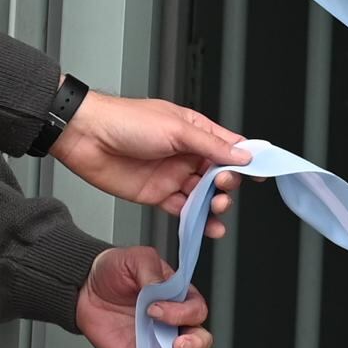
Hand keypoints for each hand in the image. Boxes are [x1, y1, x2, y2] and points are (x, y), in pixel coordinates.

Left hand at [55, 92, 251, 217]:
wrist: (85, 137)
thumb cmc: (125, 121)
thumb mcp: (176, 129)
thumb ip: (211, 146)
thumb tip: (243, 155)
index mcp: (194, 130)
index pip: (230, 146)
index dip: (247, 160)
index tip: (262, 173)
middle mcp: (186, 153)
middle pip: (220, 174)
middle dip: (228, 185)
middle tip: (224, 188)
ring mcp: (172, 175)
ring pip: (203, 195)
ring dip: (215, 205)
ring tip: (217, 210)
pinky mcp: (157, 194)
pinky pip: (183, 210)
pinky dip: (196, 219)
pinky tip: (207, 226)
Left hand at [80, 247, 211, 347]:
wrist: (84, 289)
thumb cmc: (113, 271)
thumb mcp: (135, 259)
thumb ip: (151, 271)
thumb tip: (160, 289)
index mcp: (177, 296)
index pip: (194, 307)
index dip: (180, 311)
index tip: (155, 309)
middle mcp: (173, 323)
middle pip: (199, 337)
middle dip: (193, 343)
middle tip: (176, 343)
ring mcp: (159, 344)